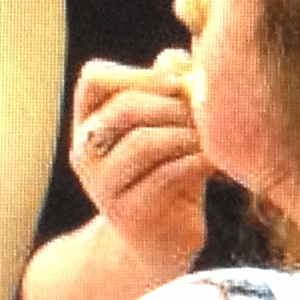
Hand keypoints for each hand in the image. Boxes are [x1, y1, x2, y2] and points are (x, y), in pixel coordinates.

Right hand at [71, 52, 208, 274]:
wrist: (157, 243)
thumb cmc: (167, 175)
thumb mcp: (166, 129)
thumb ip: (167, 91)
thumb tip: (174, 55)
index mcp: (88, 123)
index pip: (94, 78)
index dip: (137, 71)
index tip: (176, 82)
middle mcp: (85, 153)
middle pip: (124, 108)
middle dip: (173, 104)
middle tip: (205, 112)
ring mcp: (103, 186)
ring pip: (144, 142)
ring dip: (187, 134)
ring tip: (210, 138)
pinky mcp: (128, 214)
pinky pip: (166, 176)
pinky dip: (196, 163)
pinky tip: (214, 165)